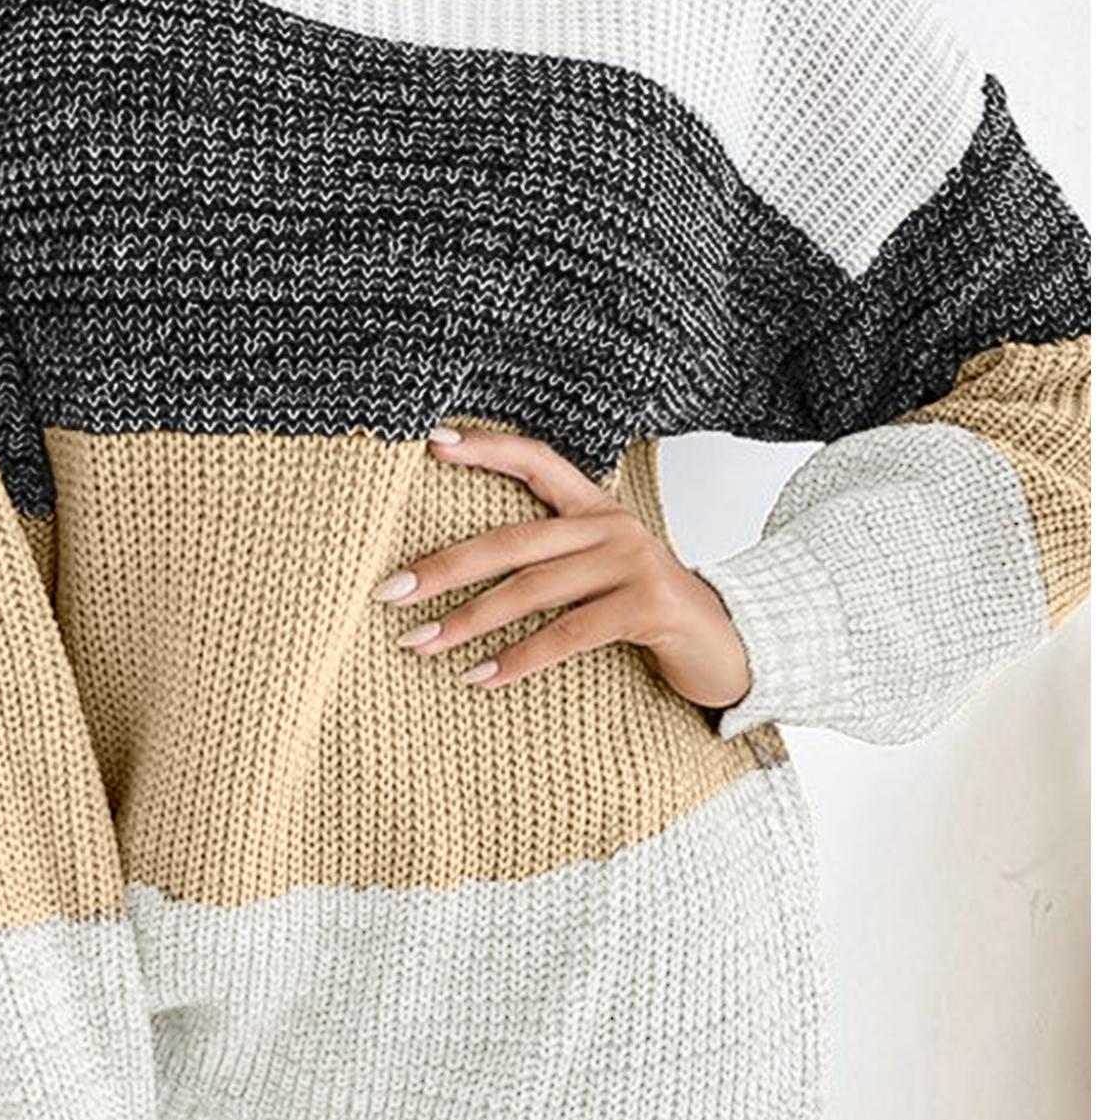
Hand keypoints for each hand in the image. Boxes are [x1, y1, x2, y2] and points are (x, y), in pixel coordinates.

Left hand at [372, 423, 751, 711]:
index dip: (486, 449)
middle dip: (444, 567)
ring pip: (533, 589)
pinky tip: (479, 677)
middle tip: (389, 592)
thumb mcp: (601, 571)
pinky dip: (518, 658)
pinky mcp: (646, 606)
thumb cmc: (648, 612)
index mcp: (597, 508)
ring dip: (468, 621)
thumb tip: (458, 571)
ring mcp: (632, 563)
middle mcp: (612, 526)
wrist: (730, 647)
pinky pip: (567, 634)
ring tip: (419, 644)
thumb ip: (552, 559)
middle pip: (513, 540)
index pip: (536, 461)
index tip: (430, 443)